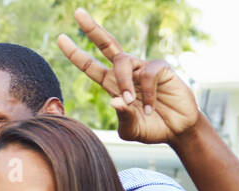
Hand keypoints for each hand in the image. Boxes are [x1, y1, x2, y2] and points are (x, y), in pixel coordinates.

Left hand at [58, 7, 201, 144]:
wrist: (177, 130)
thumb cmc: (151, 128)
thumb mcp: (131, 129)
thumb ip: (122, 117)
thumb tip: (115, 100)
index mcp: (112, 85)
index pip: (90, 66)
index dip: (76, 54)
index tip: (61, 38)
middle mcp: (126, 72)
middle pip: (107, 44)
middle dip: (92, 29)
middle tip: (77, 13)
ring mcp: (143, 68)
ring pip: (122, 61)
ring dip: (124, 83)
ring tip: (131, 102)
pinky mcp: (160, 68)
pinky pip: (147, 73)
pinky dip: (147, 92)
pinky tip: (151, 107)